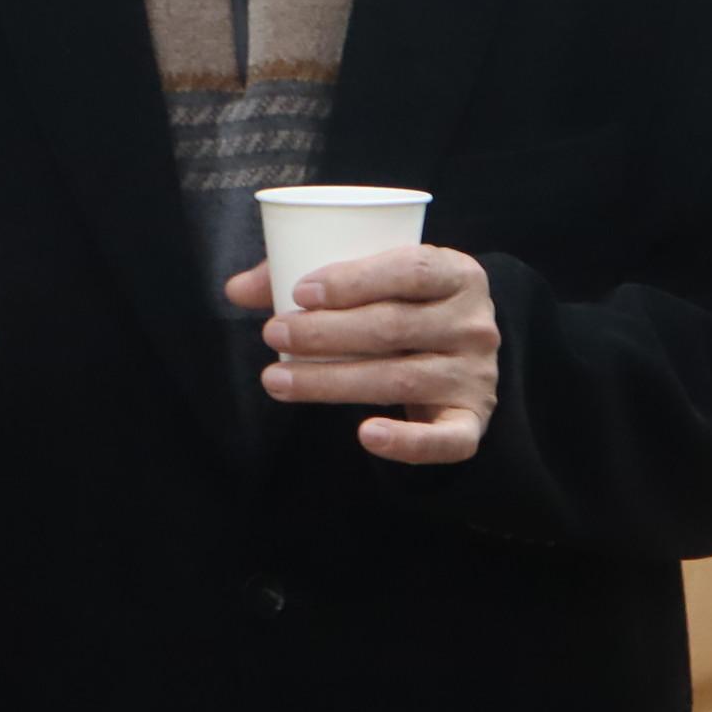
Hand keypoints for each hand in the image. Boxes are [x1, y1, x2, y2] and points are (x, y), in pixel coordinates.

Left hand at [225, 247, 497, 465]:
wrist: (463, 358)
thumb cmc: (407, 308)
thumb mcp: (378, 281)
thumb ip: (312, 281)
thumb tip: (236, 289)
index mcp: (459, 273)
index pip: (410, 269)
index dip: (354, 280)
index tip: (299, 292)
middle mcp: (475, 324)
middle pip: (394, 328)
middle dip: (325, 333)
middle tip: (272, 334)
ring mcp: (476, 376)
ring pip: (399, 380)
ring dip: (331, 382)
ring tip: (277, 379)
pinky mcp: (471, 423)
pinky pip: (443, 440)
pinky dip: (405, 442)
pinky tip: (365, 435)